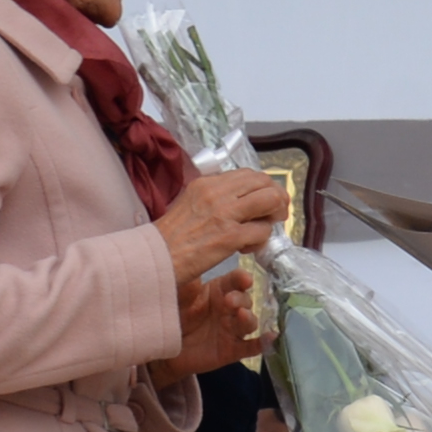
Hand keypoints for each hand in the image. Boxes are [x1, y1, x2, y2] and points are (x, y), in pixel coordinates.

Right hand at [153, 165, 293, 288]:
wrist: (154, 257)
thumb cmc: (171, 237)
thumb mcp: (190, 203)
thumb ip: (214, 198)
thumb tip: (241, 200)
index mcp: (207, 183)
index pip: (247, 174)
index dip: (263, 187)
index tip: (266, 200)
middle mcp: (217, 193)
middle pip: (264, 182)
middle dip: (277, 197)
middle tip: (276, 213)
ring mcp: (224, 214)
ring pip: (269, 200)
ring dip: (275, 215)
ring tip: (265, 229)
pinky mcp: (229, 236)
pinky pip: (262, 231)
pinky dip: (261, 240)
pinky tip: (247, 248)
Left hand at [177, 266, 264, 375]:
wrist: (163, 348)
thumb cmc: (173, 315)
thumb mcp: (178, 294)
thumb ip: (189, 281)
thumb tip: (196, 261)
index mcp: (219, 291)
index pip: (236, 280)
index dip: (242, 279)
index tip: (244, 279)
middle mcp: (229, 308)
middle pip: (246, 300)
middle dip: (241, 299)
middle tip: (229, 301)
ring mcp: (232, 329)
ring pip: (250, 322)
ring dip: (249, 318)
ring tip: (241, 315)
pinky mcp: (232, 350)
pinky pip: (252, 347)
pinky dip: (264, 342)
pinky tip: (271, 337)